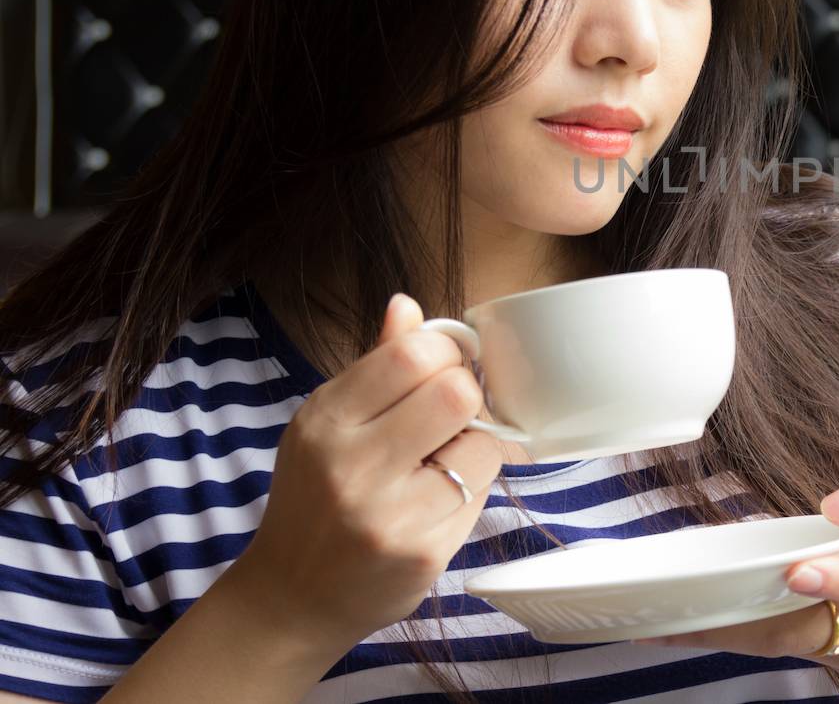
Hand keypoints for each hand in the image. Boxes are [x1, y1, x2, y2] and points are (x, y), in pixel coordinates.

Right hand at [220, 292, 503, 652]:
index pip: (412, 353)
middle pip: (457, 393)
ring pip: (483, 445)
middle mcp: (352, 466)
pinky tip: (438, 499)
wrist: (290, 599)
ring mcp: (390, 515)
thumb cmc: (316, 497)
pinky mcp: (424, 554)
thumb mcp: (329, 423)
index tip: (444, 367)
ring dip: (476, 446)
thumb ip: (377, 364)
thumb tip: (408, 304)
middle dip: (466, 395)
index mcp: (326, 420)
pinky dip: (470, 488)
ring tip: (444, 460)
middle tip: (450, 415)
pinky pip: (480, 496)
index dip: (446, 352)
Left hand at [634, 461, 838, 698]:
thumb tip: (837, 503)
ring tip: (664, 620)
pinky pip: (799, 652)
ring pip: (795, 645)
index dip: (834, 579)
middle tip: (678, 606)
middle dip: (746, 617)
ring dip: (733, 633)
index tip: (796, 571)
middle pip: (813, 624)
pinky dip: (752, 638)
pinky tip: (704, 622)